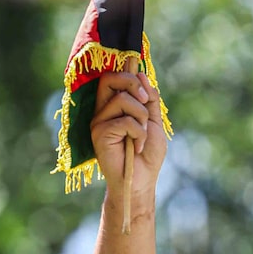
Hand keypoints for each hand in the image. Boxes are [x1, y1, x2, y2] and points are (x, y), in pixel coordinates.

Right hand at [90, 71, 166, 197]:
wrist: (142, 180)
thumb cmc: (147, 154)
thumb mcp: (153, 120)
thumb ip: (149, 98)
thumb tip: (140, 73)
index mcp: (113, 106)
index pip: (113, 77)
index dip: (130, 75)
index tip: (146, 94)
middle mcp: (102, 111)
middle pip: (109, 78)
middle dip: (132, 84)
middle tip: (145, 102)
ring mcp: (99, 122)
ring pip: (123, 99)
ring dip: (141, 116)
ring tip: (142, 135)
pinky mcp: (99, 134)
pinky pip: (125, 121)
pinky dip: (138, 133)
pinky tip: (137, 147)